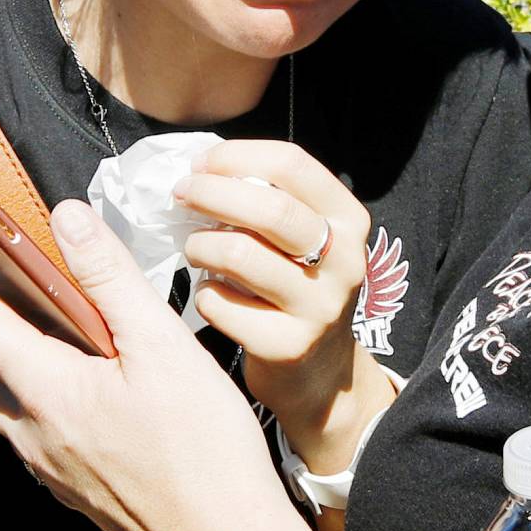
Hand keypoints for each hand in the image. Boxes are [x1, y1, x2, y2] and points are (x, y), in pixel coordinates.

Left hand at [0, 192, 284, 530]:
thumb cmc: (203, 454)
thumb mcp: (163, 349)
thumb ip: (109, 279)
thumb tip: (64, 217)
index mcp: (45, 392)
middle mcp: (31, 433)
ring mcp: (50, 467)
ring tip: (8, 304)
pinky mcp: (73, 488)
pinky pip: (24, 428)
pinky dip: (21, 386)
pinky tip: (63, 375)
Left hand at [174, 141, 385, 467]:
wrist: (320, 373)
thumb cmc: (297, 287)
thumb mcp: (305, 239)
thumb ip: (271, 200)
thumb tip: (201, 167)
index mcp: (349, 219)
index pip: (292, 164)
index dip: (236, 156)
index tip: (201, 163)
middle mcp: (344, 261)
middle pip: (268, 208)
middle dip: (211, 193)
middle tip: (181, 195)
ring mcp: (319, 307)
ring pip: (239, 255)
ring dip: (200, 245)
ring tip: (194, 249)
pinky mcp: (288, 346)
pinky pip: (221, 303)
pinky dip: (204, 293)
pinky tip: (211, 293)